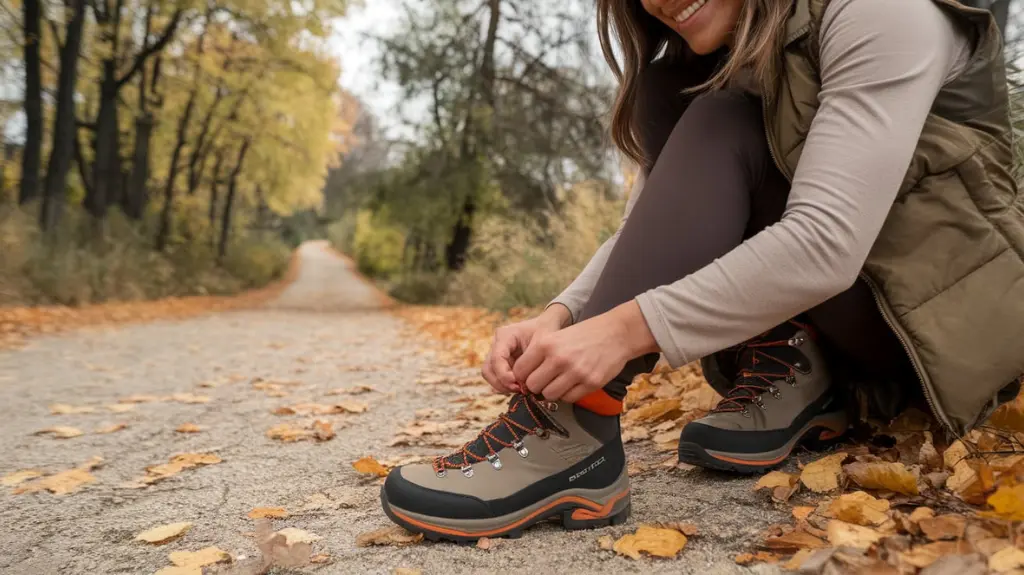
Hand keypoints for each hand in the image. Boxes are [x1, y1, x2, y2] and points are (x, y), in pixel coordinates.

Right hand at [482, 305, 571, 393]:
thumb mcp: (542, 341)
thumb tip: (523, 382)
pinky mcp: (501, 363)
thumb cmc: (545, 331)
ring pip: (490, 375)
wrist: (546, 326)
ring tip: (520, 390)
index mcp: (505, 335)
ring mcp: (497, 354)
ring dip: (502, 386)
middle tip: (519, 389)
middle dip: (501, 382)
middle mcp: (497, 344)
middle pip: (488, 369)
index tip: (516, 383)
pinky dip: (506, 386)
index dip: (503, 374)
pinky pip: (497, 378)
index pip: (496, 358)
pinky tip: (521, 388)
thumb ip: (532, 360)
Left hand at [512, 301, 658, 402]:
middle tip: (545, 381)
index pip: (519, 370)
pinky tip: (574, 383)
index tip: (530, 376)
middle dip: (536, 386)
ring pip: (549, 395)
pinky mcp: (591, 383)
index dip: (522, 376)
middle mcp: (558, 358)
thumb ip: (538, 354)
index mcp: (546, 343)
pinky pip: (568, 399)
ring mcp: (575, 372)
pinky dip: (568, 394)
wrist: (617, 332)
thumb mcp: (555, 335)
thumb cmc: (583, 334)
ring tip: (560, 382)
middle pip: (532, 386)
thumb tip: (522, 378)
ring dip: (552, 391)